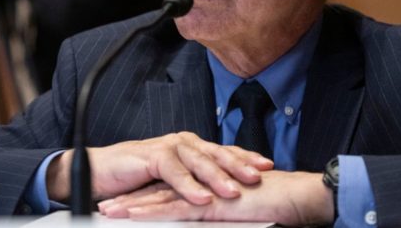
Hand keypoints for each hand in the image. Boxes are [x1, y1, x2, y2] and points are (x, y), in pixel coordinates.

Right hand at [47, 132, 272, 205]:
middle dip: (240, 164)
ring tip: (234, 191)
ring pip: (198, 162)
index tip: (269, 166)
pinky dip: (189, 185)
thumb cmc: (138, 178)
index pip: (224, 151)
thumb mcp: (174, 181)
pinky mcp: (152, 157)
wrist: (101, 172)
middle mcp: (183, 143)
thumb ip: (196, 181)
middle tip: (260, 175)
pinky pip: (174, 173)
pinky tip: (202, 196)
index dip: (246, 157)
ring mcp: (168, 148)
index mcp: (193, 147)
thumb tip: (226, 193)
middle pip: (217, 153)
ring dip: (217, 177)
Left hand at [97, 170, 333, 226]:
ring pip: (160, 198)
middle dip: (131, 198)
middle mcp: (202, 183)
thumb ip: (225, 210)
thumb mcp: (242, 209)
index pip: (172, 188)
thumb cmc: (276, 203)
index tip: (125, 200)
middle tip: (105, 203)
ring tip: (108, 211)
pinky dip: (151, 212)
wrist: (296, 196)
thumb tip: (213, 213)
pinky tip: (132, 216)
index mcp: (208, 184)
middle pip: (159, 190)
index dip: (147, 194)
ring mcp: (204, 191)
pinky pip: (175, 209)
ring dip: (132, 205)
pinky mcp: (209, 203)